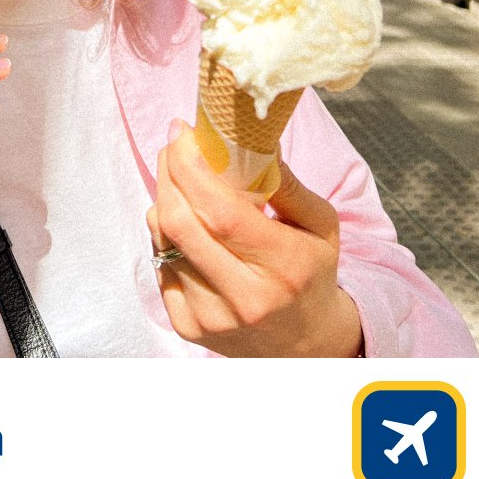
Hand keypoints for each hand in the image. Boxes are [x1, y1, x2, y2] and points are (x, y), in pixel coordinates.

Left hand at [148, 121, 363, 356]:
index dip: (191, 168)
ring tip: (181, 182)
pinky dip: (164, 233)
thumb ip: (287, 184)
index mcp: (284, 266)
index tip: (183, 133)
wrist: (305, 345)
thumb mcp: (320, 225)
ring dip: (164, 200)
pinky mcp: (187, 327)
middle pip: (180, 223)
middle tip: (175, 147)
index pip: (220, 212)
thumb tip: (252, 140)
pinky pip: (159, 263)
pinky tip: (184, 223)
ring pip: (163, 240)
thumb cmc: (311, 274)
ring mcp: (210, 317)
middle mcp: (245, 297)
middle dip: (169, 173)